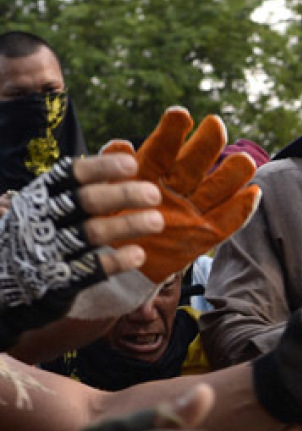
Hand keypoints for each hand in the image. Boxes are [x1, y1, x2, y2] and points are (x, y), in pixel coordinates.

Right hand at [0, 156, 162, 348]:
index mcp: (42, 194)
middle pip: (85, 202)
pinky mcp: (58, 279)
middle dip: (121, 196)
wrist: (5, 279)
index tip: (132, 164)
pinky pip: (89, 269)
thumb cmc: (38, 231)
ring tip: (157, 221)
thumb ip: (83, 184)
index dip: (101, 168)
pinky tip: (138, 255)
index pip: (72, 174)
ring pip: (90, 234)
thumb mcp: (48, 203)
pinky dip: (114, 261)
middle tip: (154, 194)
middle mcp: (43, 218)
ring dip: (126, 225)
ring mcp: (49, 249)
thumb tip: (127, 151)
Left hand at [102, 107, 261, 283]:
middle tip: (215, 124)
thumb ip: (112, 172)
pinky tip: (253, 192)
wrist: (117, 269)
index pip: (161, 150)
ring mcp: (191, 212)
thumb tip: (122, 143)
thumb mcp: (99, 197)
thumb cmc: (107, 228)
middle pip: (193, 164)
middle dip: (205, 144)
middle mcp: (174, 189)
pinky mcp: (204, 235)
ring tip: (243, 159)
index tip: (180, 114)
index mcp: (148, 176)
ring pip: (216, 189)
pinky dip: (241, 209)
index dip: (172, 132)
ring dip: (232, 174)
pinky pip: (227, 222)